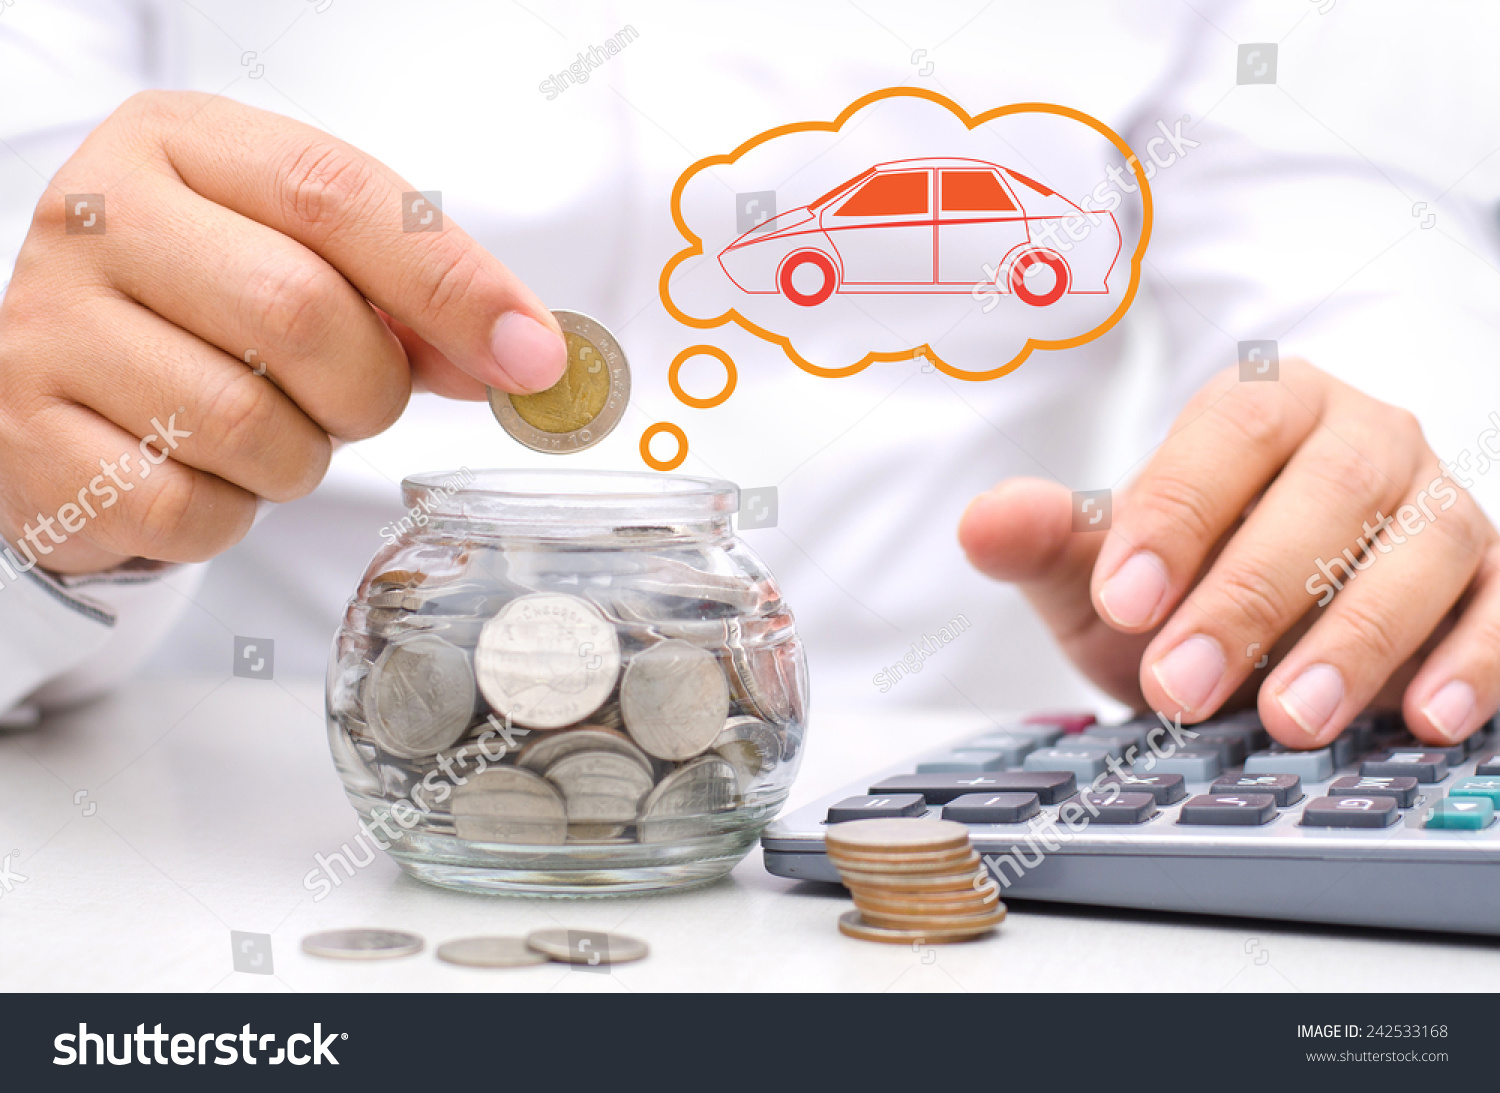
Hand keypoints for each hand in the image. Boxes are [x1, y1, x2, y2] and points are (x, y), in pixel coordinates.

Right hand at [0, 92, 565, 574]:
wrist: (60, 381)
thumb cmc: (203, 312)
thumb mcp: (302, 260)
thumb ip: (410, 294)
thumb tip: (520, 355)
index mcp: (178, 144)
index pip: (338, 196)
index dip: (452, 283)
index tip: (530, 354)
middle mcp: (98, 218)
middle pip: (301, 311)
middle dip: (370, 386)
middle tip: (358, 399)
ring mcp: (48, 329)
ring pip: (249, 425)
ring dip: (302, 455)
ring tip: (270, 428)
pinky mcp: (31, 441)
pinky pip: (194, 507)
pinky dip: (235, 511)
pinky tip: (210, 473)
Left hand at [959, 359, 1499, 748]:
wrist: (1259, 612)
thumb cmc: (1179, 578)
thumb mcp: (1102, 568)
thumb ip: (1049, 541)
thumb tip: (983, 523)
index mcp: (1265, 406)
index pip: (1231, 432)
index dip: (1178, 513)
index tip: (1122, 601)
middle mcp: (1366, 438)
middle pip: (1330, 490)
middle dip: (1251, 594)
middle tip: (1182, 685)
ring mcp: (1440, 503)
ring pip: (1427, 546)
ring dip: (1359, 638)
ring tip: (1289, 720)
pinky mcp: (1494, 578)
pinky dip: (1477, 662)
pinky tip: (1426, 719)